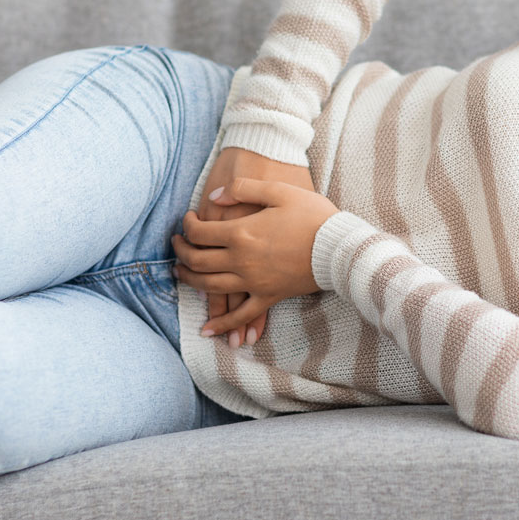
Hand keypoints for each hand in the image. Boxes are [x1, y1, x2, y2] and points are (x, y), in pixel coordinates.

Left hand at [172, 177, 340, 338]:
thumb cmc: (313, 215)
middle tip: (177, 245)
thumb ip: (242, 189)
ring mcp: (254, 282)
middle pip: (197, 262)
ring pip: (211, 288)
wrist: (341, 246)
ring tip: (180, 274)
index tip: (188, 221)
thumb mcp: (278, 190)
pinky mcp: (269, 296)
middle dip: (181, 253)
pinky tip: (208, 330)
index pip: (199, 233)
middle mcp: (241, 261)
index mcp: (241, 233)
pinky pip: (242, 315)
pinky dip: (223, 324)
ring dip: (190, 282)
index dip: (187, 226)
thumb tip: (213, 197)